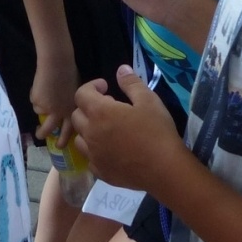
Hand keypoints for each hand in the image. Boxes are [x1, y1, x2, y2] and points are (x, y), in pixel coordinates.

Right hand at [31, 58, 79, 143]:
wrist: (57, 65)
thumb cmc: (70, 74)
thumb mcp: (75, 93)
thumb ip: (70, 104)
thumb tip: (67, 110)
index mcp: (72, 111)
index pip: (69, 129)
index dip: (64, 138)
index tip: (60, 144)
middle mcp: (60, 113)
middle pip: (50, 129)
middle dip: (45, 135)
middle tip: (41, 138)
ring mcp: (48, 109)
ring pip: (40, 117)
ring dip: (39, 122)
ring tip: (36, 127)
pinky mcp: (38, 102)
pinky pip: (35, 103)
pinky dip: (36, 98)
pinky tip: (40, 88)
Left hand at [71, 66, 185, 192]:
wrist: (164, 169)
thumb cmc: (157, 131)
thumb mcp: (148, 100)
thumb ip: (131, 83)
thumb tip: (121, 69)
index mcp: (100, 113)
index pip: (81, 94)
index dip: (92, 87)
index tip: (106, 88)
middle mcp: (91, 134)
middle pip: (76, 116)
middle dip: (89, 107)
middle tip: (109, 108)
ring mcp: (94, 155)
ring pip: (79, 139)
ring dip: (88, 130)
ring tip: (107, 130)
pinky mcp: (100, 172)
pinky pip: (90, 159)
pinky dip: (95, 151)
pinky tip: (111, 150)